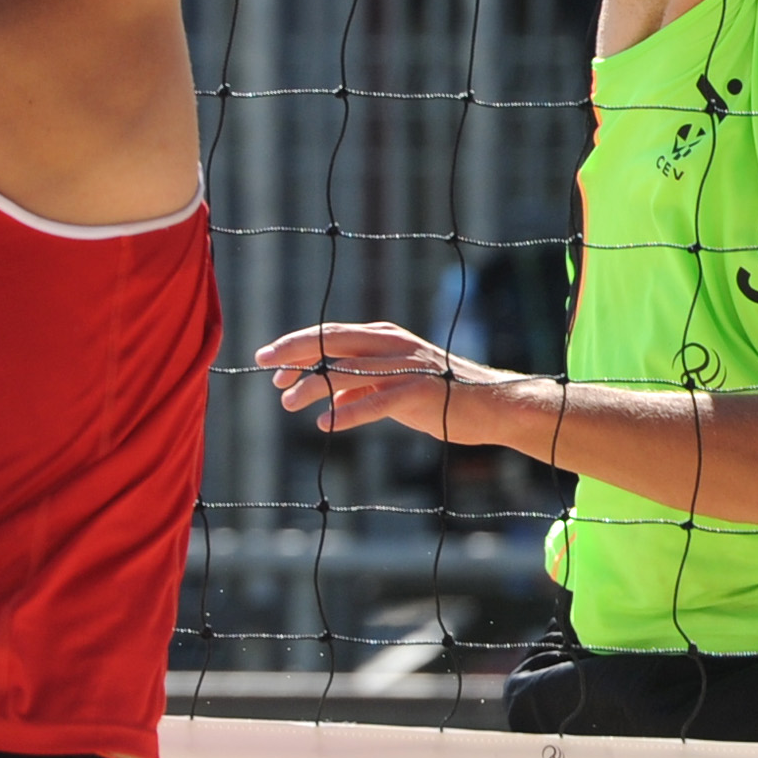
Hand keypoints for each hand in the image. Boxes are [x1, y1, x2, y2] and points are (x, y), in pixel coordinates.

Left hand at [254, 321, 515, 444]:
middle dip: (294, 352)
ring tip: (289, 404)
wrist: (492, 405)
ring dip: (313, 386)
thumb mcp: (394, 384)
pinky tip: (326, 424)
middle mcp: (393, 345)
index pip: (331, 334)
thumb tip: (327, 394)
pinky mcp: (419, 392)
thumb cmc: (442, 396)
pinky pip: (375, 401)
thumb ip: (362, 383)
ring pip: (347, 371)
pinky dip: (347, 412)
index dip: (296, 345)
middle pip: (332, 341)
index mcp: (385, 337)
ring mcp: (406, 367)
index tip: (268, 362)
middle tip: (265, 368)